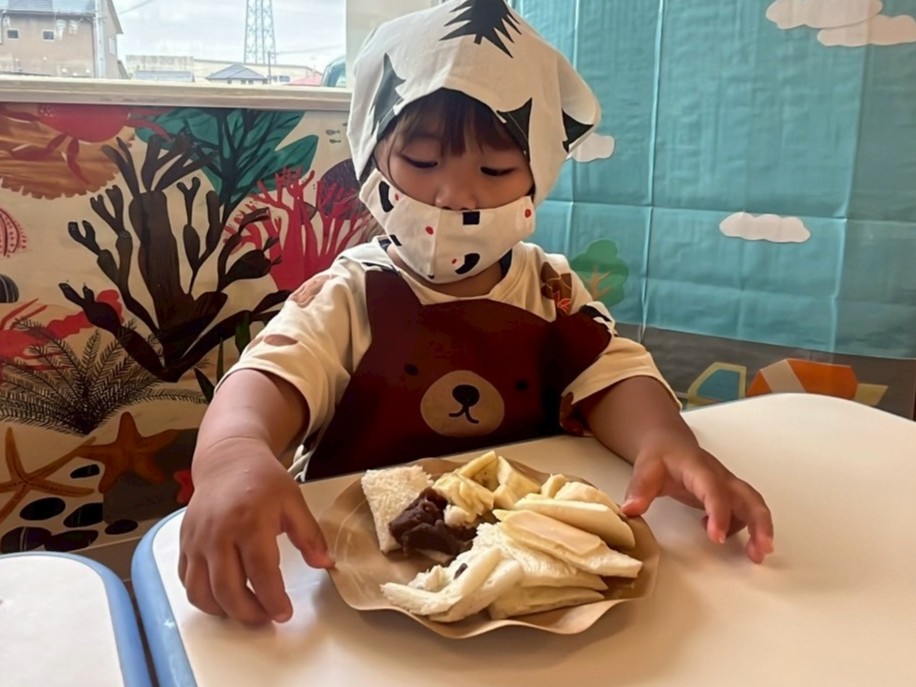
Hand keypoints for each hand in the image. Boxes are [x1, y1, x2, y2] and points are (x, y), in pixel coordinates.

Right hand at [178, 438, 333, 624]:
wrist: (228, 459)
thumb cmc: (262, 479)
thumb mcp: (294, 501)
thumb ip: (309, 535)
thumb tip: (325, 563)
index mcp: (250, 521)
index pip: (261, 572)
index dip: (273, 599)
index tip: (284, 612)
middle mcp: (219, 533)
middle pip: (228, 589)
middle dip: (249, 613)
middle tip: (267, 618)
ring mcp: (197, 540)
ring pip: (202, 592)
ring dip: (224, 611)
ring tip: (246, 611)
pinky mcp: (184, 543)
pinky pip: (187, 581)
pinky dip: (203, 598)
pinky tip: (223, 598)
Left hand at [620, 438, 773, 562]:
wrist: (668, 443)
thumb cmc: (659, 456)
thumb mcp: (645, 469)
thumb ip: (639, 489)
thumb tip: (630, 511)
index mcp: (700, 469)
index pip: (715, 491)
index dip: (719, 514)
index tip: (717, 538)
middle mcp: (720, 477)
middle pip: (749, 497)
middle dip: (759, 523)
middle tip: (761, 550)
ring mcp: (726, 486)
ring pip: (752, 505)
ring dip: (760, 529)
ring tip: (756, 556)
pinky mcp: (727, 496)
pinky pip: (743, 512)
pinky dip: (743, 527)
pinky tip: (722, 538)